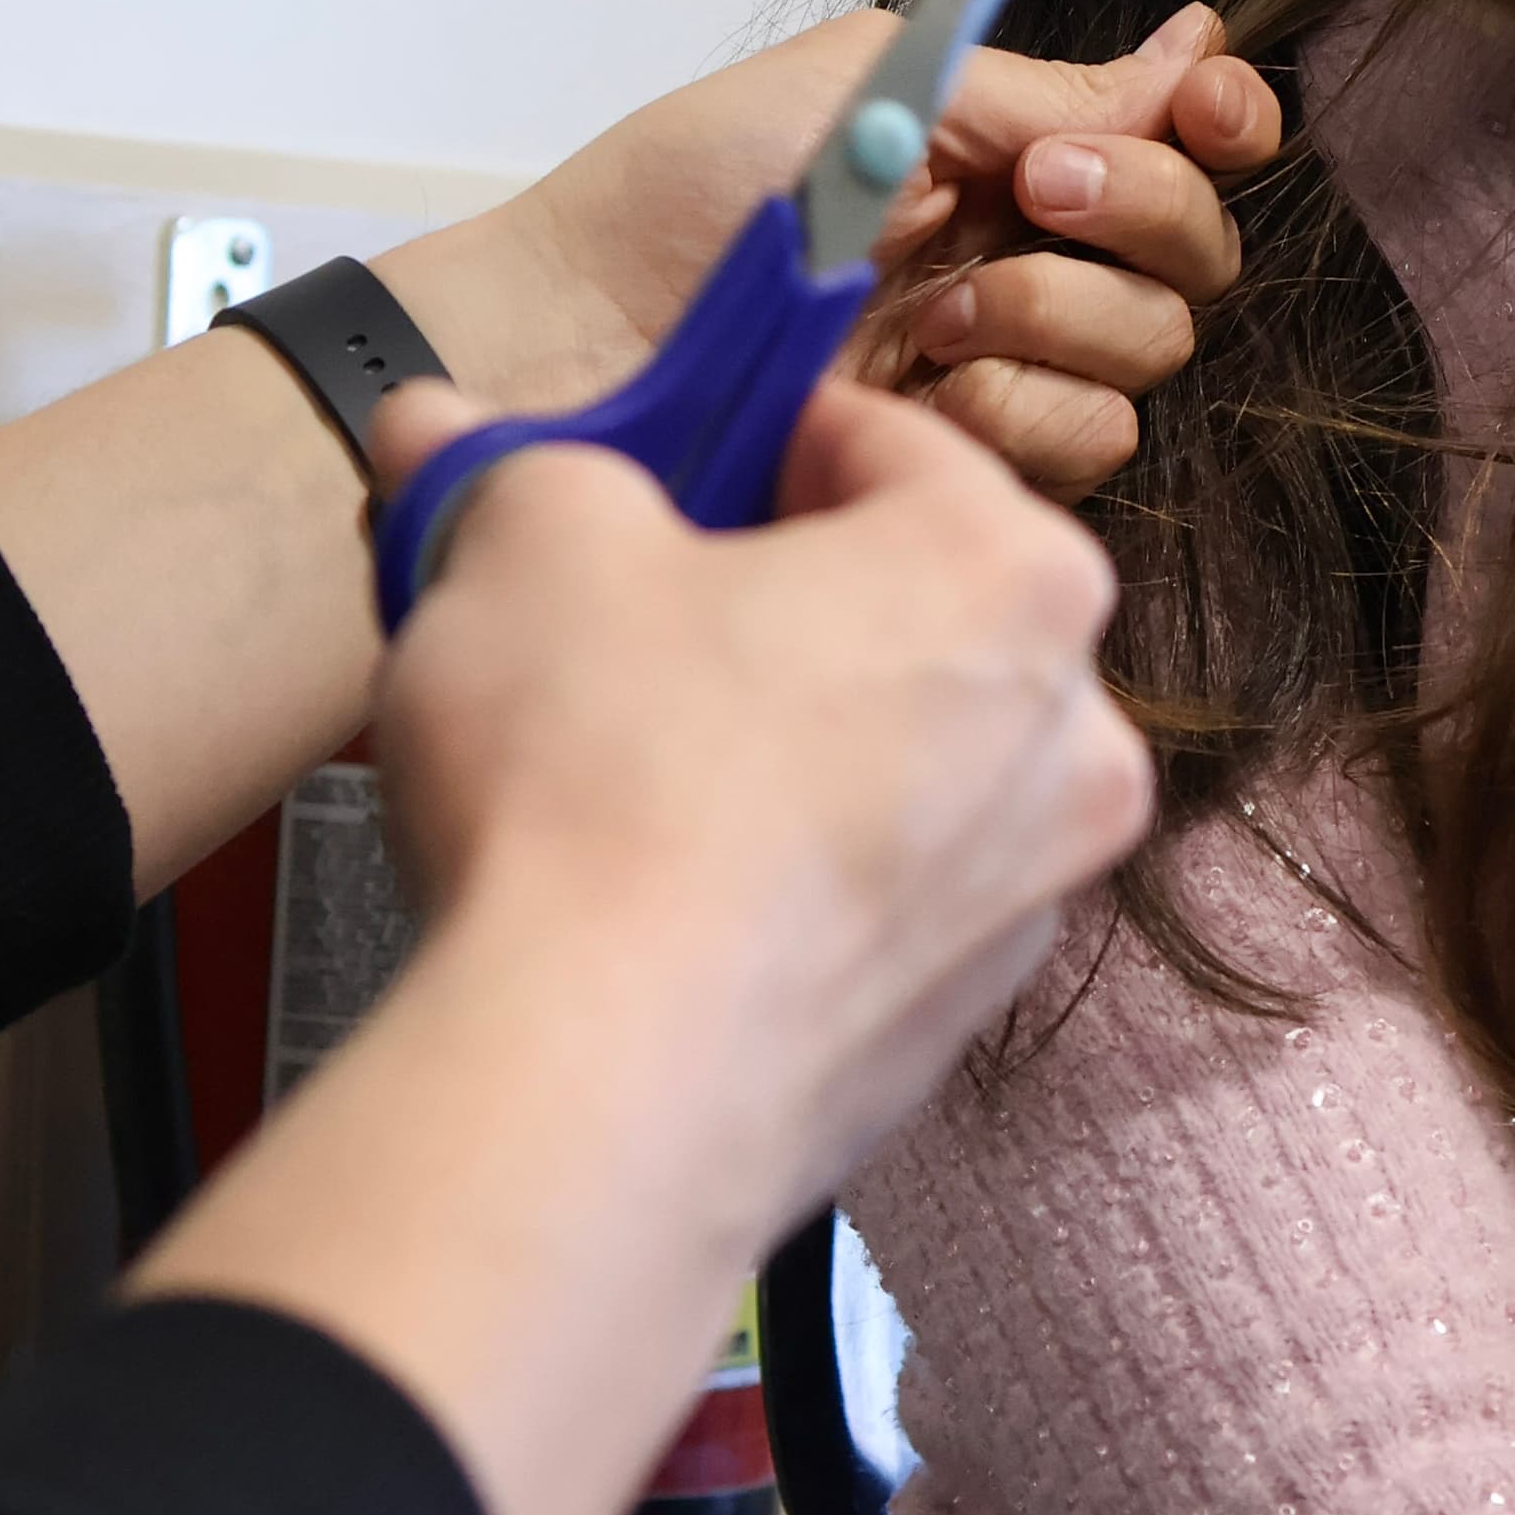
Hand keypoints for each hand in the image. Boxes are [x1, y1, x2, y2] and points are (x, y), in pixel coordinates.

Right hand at [365, 369, 1154, 1248]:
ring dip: (772, 736)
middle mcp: (1067, 728)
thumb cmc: (602, 788)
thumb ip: (510, 465)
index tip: (647, 459)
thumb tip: (448, 438)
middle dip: (756, 594)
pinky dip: (780, 870)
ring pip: (890, 754)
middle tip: (611, 611)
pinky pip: (866, 890)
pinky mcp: (954, 1015)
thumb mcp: (527, 541)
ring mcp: (1028, 888)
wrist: (603, 1082)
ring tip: (613, 758)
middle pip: (898, 603)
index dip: (734, 432)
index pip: (875, 438)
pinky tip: (652, 885)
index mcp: (1009, 569)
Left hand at [403, 10, 1279, 504]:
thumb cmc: (681, 196)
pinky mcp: (971, 473)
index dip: (1221, 126)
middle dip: (1132, 211)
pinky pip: (1085, 446)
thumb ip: (1037, 88)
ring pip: (1148, 353)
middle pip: (1194, 250)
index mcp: (1002, 155)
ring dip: (1048, 316)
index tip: (1196, 110)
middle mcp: (1023, 258)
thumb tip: (1191, 48)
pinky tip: (916, 396)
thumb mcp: (868, 90)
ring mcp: (1000, 371)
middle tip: (1023, 194)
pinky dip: (1009, 412)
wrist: (578, 337)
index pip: (1184, 140)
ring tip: (928, 314)